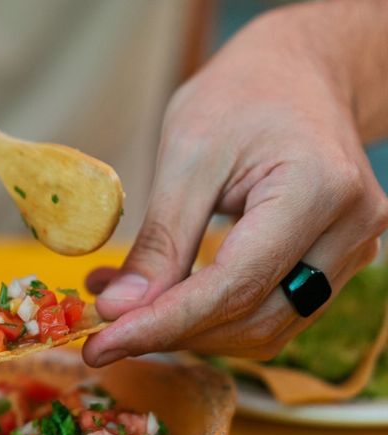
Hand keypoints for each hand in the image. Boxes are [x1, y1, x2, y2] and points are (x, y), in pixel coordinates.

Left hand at [82, 9, 387, 365]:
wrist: (297, 74)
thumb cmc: (241, 97)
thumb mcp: (187, 155)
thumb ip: (161, 239)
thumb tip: (121, 310)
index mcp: (318, 191)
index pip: (233, 285)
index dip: (161, 324)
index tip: (100, 345)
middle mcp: (350, 231)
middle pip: (251, 318)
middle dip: (169, 332)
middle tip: (99, 331)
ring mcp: (350, 252)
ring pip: (262, 328)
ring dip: (187, 332)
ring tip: (120, 309)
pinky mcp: (332, 264)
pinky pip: (269, 311)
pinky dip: (209, 316)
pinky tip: (159, 299)